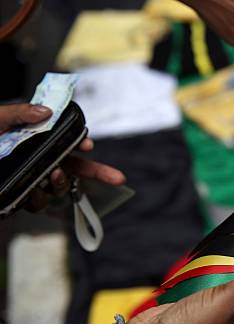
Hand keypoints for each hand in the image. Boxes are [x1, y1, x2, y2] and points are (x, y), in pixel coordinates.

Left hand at [0, 103, 125, 211]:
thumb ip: (17, 113)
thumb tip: (48, 112)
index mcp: (29, 139)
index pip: (63, 141)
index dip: (80, 145)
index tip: (89, 147)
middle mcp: (32, 160)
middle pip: (71, 167)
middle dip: (97, 173)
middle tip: (119, 179)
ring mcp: (27, 180)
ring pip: (58, 187)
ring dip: (60, 184)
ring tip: (50, 178)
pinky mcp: (17, 198)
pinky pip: (39, 203)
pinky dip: (40, 199)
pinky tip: (32, 193)